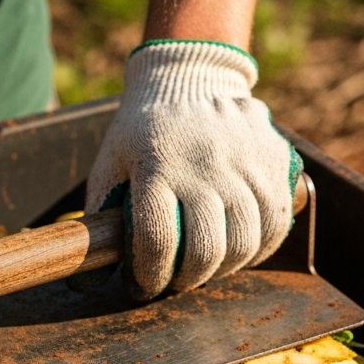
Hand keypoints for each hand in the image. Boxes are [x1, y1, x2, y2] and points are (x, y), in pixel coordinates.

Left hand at [87, 40, 301, 299]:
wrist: (190, 77)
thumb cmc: (143, 130)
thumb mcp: (111, 163)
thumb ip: (100, 218)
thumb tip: (86, 280)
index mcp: (157, 167)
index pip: (157, 240)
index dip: (150, 276)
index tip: (144, 286)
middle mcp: (204, 166)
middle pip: (207, 249)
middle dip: (188, 280)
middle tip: (176, 281)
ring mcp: (244, 164)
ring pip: (246, 242)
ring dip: (224, 269)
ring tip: (206, 267)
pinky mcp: (274, 163)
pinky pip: (277, 223)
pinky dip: (260, 249)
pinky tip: (240, 251)